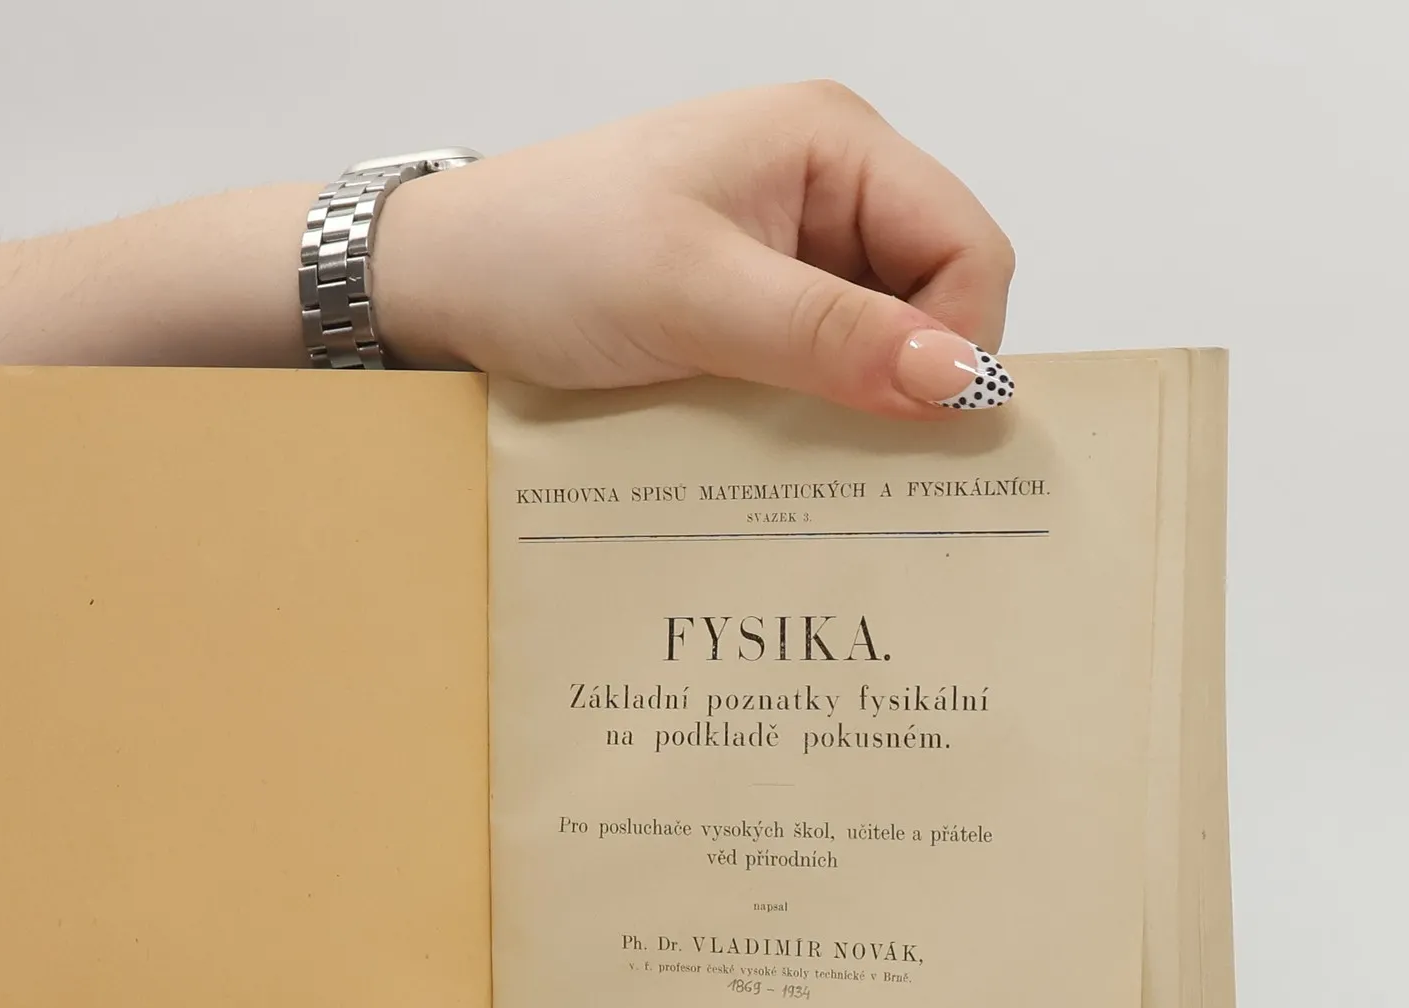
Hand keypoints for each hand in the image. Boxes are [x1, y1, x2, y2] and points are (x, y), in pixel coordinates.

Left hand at [378, 81, 1016, 415]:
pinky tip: (774, 451)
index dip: (960, 342)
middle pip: (933, 300)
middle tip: (861, 462)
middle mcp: (825, 192)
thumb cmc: (545, 254)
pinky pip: (815, 372)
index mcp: (833, 144)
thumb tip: (959, 381)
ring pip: (876, 348)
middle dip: (911, 382)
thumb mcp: (692, 295)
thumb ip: (828, 336)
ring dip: (855, 409)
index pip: (968, 247)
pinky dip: (808, 416)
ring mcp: (785, 256)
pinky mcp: (747, 313)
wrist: (440, 282)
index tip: (916, 427)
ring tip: (808, 461)